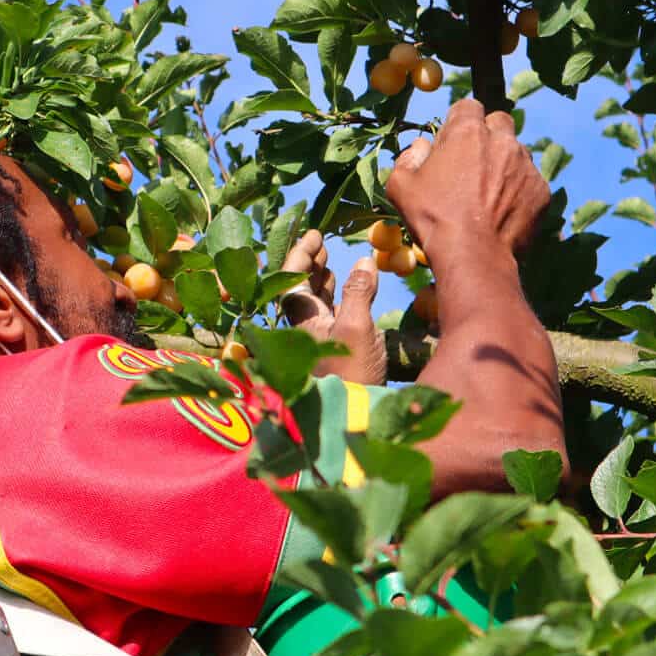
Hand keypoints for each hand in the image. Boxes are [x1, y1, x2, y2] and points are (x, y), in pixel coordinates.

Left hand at [279, 229, 384, 385]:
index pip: (291, 279)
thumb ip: (359, 292)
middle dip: (310, 265)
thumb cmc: (352, 373)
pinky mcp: (336, 354)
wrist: (355, 421)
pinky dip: (338, 299)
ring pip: (315, 304)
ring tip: (330, 262)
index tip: (314, 234)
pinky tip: (349, 292)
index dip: (301, 254)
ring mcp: (320, 342)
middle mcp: (305, 330)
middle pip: (300, 290)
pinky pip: (331, 317)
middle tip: (322, 244)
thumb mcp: (356, 328)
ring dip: (323, 281)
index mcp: (301, 321)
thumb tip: (364, 261)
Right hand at [386, 98, 549, 269]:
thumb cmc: (433, 219)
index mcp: (467, 132)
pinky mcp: (541, 190)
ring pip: (517, 152)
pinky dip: (519, 190)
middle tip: (474, 163)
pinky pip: (530, 181)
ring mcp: (526, 165)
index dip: (459, 122)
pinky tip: (504, 211)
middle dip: (488, 135)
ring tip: (489, 193)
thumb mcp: (401, 185)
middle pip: (499, 122)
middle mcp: (502, 140)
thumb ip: (409, 157)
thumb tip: (422, 147)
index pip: (468, 106)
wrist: (473, 256)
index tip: (453, 142)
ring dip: (505, 164)